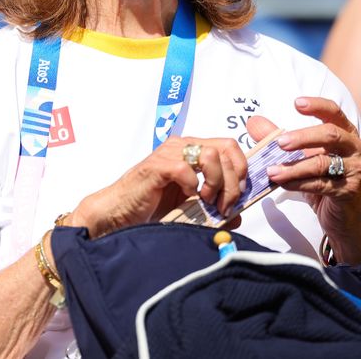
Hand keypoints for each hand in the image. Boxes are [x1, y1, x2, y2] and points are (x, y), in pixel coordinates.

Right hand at [72, 135, 247, 237]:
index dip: (241, 169)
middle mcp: (181, 146)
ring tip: (207, 201)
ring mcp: (168, 154)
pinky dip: (192, 185)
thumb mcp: (192, 206)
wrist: (121, 212)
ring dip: (216, 182)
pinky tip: (187, 196)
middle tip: (224, 204)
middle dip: (233, 181)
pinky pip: (185, 169)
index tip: (238, 194)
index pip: (229, 147)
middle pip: (226, 149)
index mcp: (192, 150)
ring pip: (210, 155)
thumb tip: (238, 216)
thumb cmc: (152, 205)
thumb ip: (215, 206)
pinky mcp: (156, 167)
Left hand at [247, 97, 360, 258]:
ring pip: (323, 163)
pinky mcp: (348, 191)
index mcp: (344, 134)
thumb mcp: (302, 157)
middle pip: (331, 135)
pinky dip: (298, 183)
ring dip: (293, 167)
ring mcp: (354, 171)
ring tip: (271, 171)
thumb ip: (280, 138)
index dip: (317, 106)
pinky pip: (322, 185)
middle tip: (279, 143)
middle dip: (303, 136)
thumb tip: (253, 122)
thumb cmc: (325, 179)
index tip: (297, 103)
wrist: (345, 216)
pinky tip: (281, 183)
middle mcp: (353, 149)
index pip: (334, 113)